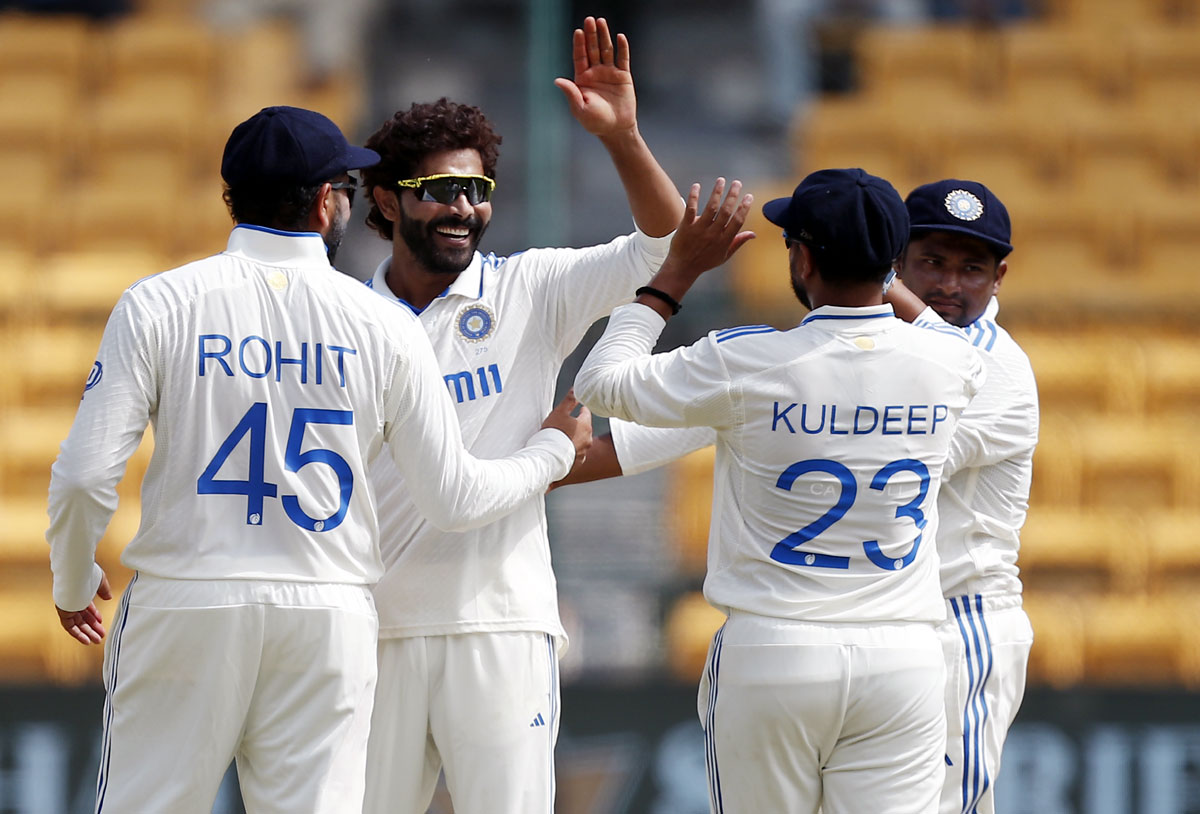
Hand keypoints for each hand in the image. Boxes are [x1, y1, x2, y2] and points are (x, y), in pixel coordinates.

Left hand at [56, 570, 111, 644]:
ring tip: (96, 641)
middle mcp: (72, 602)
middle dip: (92, 628)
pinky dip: (77, 634)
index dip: (94, 616)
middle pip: (82, 618)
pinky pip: (69, 627)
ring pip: (76, 624)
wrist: (75, 572)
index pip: (86, 608)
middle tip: (100, 636)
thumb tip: (108, 597)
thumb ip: (104, 590)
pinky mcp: (63, 612)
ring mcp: (67, 607)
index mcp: (80, 594)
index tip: (100, 622)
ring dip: (86, 633)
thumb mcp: (100, 582)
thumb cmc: (86, 573)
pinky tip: (86, 640)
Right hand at [541, 389, 592, 469]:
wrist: (548, 457)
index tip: (578, 408)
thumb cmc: (553, 434)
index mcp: (585, 426)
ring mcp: (583, 452)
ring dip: (574, 440)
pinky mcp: (577, 463)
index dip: (581, 409)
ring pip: (580, 443)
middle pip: (584, 428)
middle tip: (565, 424)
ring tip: (562, 439)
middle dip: (577, 426)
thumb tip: (575, 389)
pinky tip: (562, 451)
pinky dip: (571, 452)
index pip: (586, 413)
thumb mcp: (559, 412)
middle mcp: (588, 439)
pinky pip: (575, 455)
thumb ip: (569, 400)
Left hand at [553, 16, 635, 138]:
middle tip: (589, 20)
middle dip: (591, 35)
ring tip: (601, 21)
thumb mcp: (580, 108)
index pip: (580, 57)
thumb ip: (571, 93)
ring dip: (604, 36)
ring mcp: (609, 73)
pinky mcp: (623, 76)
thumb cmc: (595, 122)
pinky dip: (622, 48)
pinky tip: (620, 37)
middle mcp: (595, 72)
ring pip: (606, 50)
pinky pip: (623, 59)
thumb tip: (557, 80)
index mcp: (582, 79)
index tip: (578, 31)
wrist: (615, 129)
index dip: (579, 44)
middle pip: (592, 49)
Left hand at [661, 179, 755, 284]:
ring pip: (710, 207)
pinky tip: (697, 185)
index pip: (737, 221)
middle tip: (737, 183)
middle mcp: (713, 234)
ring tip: (721, 180)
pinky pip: (690, 209)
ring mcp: (699, 230)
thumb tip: (753, 234)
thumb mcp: (724, 255)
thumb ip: (738, 242)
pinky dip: (694, 196)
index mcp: (724, 241)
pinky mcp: (686, 227)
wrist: (682, 268)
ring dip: (717, 192)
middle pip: (725, 211)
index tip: (749, 196)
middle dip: (732, 195)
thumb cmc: (705, 262)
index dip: (744, 208)